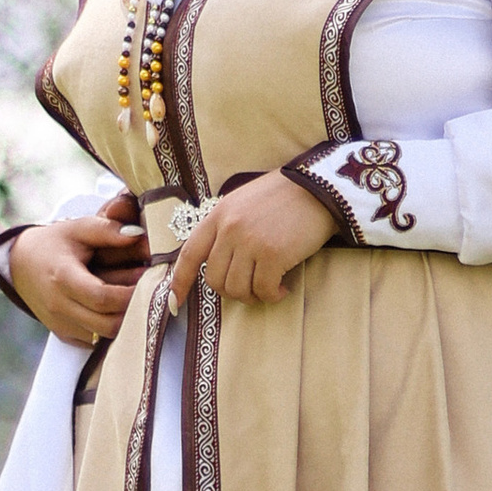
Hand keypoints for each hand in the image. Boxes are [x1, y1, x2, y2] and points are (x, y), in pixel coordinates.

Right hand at [10, 196, 144, 344]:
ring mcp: (60, 324)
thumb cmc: (55, 243)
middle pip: (106, 323)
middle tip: (150, 293)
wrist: (21, 264)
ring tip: (137, 300)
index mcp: (63, 278)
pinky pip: (94, 341)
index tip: (150, 281)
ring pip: (102, 336)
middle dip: (133, 310)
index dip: (129, 295)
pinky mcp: (63, 335)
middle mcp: (58, 306)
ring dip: (124, 321)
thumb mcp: (79, 228)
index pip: (102, 298)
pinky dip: (110, 329)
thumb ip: (108, 230)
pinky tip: (120, 310)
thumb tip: (139, 235)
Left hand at [170, 169, 338, 307]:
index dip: (178, 282)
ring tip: (268, 288)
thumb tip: (218, 262)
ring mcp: (250, 242)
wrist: (318, 188)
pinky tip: (283, 288)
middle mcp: (229, 229)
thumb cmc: (283, 197)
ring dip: (253, 296)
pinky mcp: (273, 254)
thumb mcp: (243, 203)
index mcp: (218, 215)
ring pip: (237, 288)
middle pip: (214, 279)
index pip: (189, 254)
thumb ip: (226, 228)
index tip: (173, 302)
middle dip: (230, 291)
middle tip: (250, 289)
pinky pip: (264, 290)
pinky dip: (272, 295)